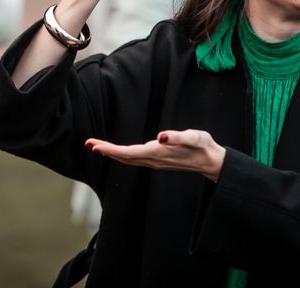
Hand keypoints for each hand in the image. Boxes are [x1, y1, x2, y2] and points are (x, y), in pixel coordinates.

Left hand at [85, 129, 225, 182]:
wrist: (211, 161)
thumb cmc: (203, 146)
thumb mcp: (194, 137)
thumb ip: (178, 137)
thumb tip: (161, 137)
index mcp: (158, 153)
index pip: (128, 153)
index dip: (110, 150)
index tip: (95, 146)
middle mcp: (153, 160)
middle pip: (124, 157)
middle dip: (106, 151)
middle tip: (88, 144)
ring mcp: (154, 162)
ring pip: (127, 159)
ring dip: (111, 153)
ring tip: (97, 146)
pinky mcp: (157, 160)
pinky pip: (133, 159)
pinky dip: (121, 154)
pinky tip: (117, 151)